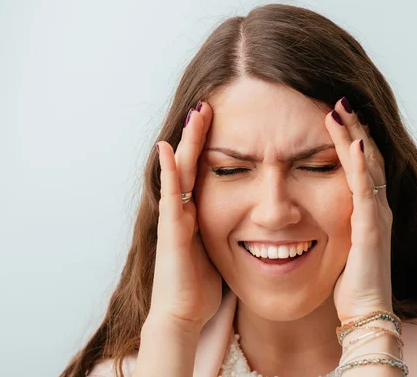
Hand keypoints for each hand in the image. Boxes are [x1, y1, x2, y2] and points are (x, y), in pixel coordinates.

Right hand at [149, 101, 221, 332]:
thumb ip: (228, 230)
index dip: (210, 144)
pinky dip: (168, 171)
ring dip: (187, 141)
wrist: (183, 314)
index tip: (222, 119)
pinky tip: (166, 148)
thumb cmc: (201, 285)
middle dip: (199, 133)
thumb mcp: (219, 250)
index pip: (203, 170)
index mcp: (197, 212)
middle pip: (191, 162)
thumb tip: (250, 220)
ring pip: (180, 171)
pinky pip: (170, 196)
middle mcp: (183, 209)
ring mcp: (175, 218)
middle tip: (207, 103)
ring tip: (196, 112)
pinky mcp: (172, 232)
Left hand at [325, 97, 393, 324]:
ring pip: (367, 166)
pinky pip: (364, 191)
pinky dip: (359, 166)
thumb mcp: (338, 242)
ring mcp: (376, 216)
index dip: (348, 136)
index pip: (358, 162)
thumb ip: (332, 220)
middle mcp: (375, 206)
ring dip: (353, 135)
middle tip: (338, 98)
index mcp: (366, 208)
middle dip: (352, 126)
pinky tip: (352, 144)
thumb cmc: (348, 282)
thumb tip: (310, 207)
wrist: (366, 314)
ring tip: (340, 108)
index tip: (333, 112)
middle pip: (366, 155)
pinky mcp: (371, 230)